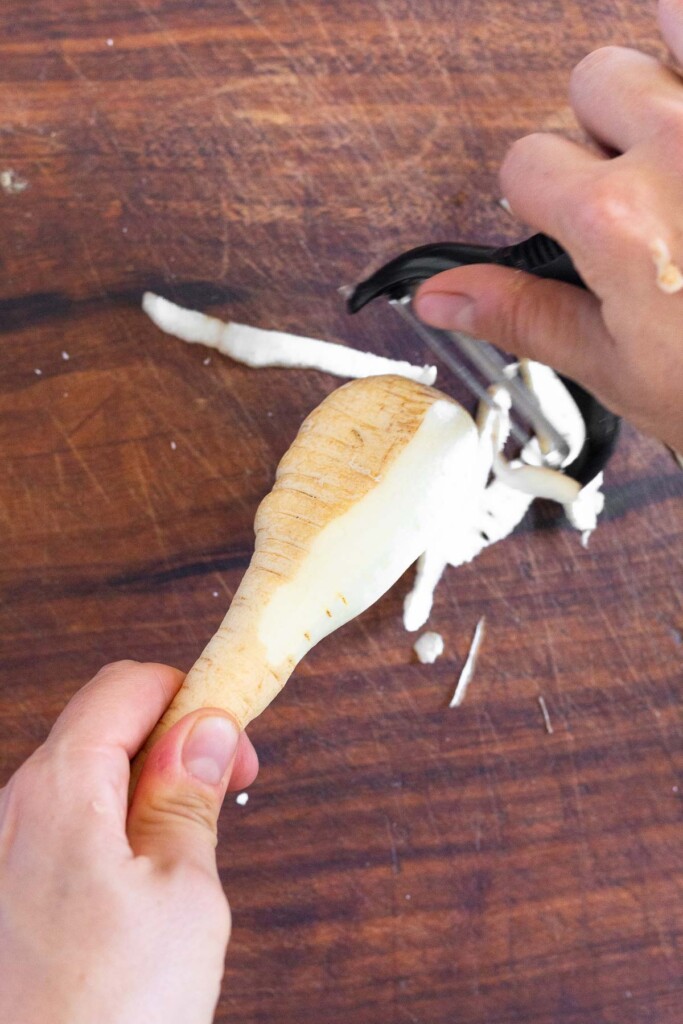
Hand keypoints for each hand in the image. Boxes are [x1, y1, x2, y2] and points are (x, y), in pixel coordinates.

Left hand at [0, 660, 257, 1023]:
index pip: (128, 686)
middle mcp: (15, 807)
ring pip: (86, 772)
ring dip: (146, 783)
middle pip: (103, 723)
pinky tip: (147, 875)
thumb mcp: (184, 892)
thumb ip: (188, 795)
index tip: (235, 735)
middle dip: (172, 737)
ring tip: (192, 841)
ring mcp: (3, 850)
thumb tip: (205, 728)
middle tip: (226, 787)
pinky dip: (115, 822)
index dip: (192, 697)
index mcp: (60, 788)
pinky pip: (66, 821)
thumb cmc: (110, 1016)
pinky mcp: (7, 890)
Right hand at [415, 0, 682, 454]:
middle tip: (636, 185)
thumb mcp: (615, 365)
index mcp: (618, 218)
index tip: (565, 221)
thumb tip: (442, 299)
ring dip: (661, 74)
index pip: (525, 160)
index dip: (539, 195)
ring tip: (680, 139)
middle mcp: (678, 147)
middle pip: (591, 80)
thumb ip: (522, 314)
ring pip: (662, 26)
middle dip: (601, 130)